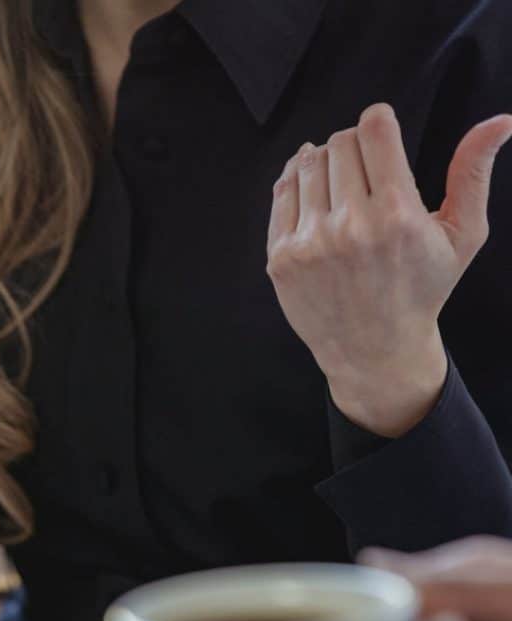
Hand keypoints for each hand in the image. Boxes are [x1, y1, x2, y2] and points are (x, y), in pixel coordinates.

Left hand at [267, 104, 511, 436]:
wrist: (374, 350)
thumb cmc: (422, 290)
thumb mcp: (461, 235)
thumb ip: (473, 173)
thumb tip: (501, 120)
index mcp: (397, 214)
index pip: (374, 129)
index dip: (378, 122)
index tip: (381, 133)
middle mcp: (350, 226)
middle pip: (339, 143)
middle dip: (354, 145)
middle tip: (364, 167)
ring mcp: (310, 243)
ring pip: (307, 164)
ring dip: (323, 162)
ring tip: (340, 181)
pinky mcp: (281, 257)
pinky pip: (281, 194)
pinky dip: (295, 182)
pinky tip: (312, 191)